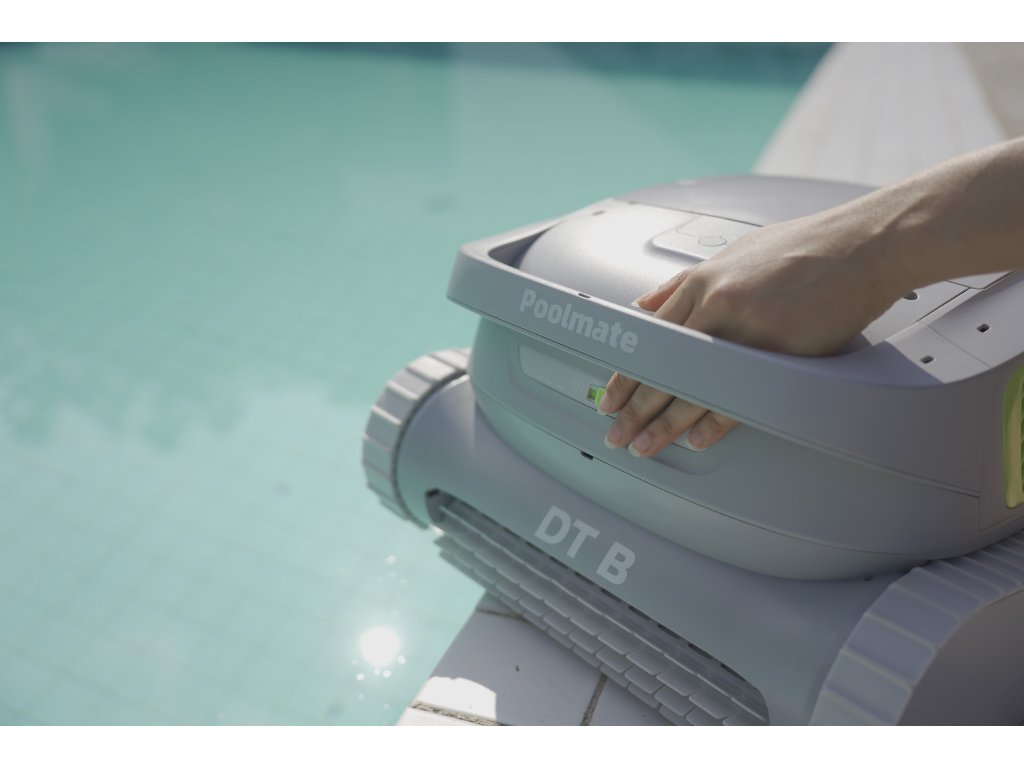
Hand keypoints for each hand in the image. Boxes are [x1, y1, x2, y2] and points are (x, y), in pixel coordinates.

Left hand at [597, 207, 909, 456]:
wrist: (863, 246)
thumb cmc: (803, 246)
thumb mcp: (733, 253)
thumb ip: (684, 283)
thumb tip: (646, 305)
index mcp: (702, 282)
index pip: (648, 338)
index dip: (626, 373)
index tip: (610, 397)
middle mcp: (716, 306)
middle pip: (662, 368)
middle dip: (633, 406)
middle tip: (614, 431)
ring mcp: (746, 331)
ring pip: (692, 388)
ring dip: (662, 423)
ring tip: (641, 445)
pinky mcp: (779, 353)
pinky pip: (738, 397)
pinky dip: (713, 423)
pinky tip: (693, 440)